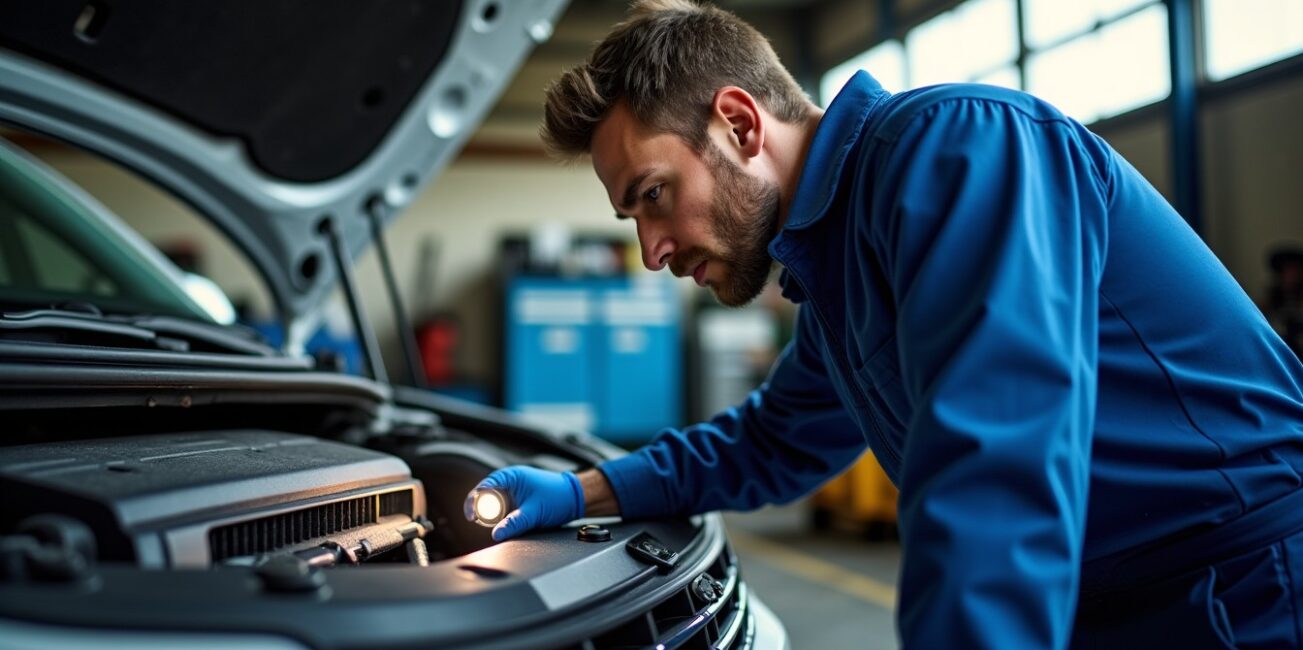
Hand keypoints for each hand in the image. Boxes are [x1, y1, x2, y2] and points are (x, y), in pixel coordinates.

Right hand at [468, 466, 583, 541]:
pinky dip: (499, 518)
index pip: (484, 487)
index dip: (474, 501)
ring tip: (491, 524)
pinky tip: (501, 525)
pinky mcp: (516, 503)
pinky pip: (501, 511)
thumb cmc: (558, 497)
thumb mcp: (535, 512)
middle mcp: (509, 483)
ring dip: (490, 515)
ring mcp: (512, 493)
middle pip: (484, 497)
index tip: (471, 515)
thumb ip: (515, 523)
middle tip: (478, 522)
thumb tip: (497, 534)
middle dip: (480, 510)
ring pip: (492, 506)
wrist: (575, 499)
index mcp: (511, 477)